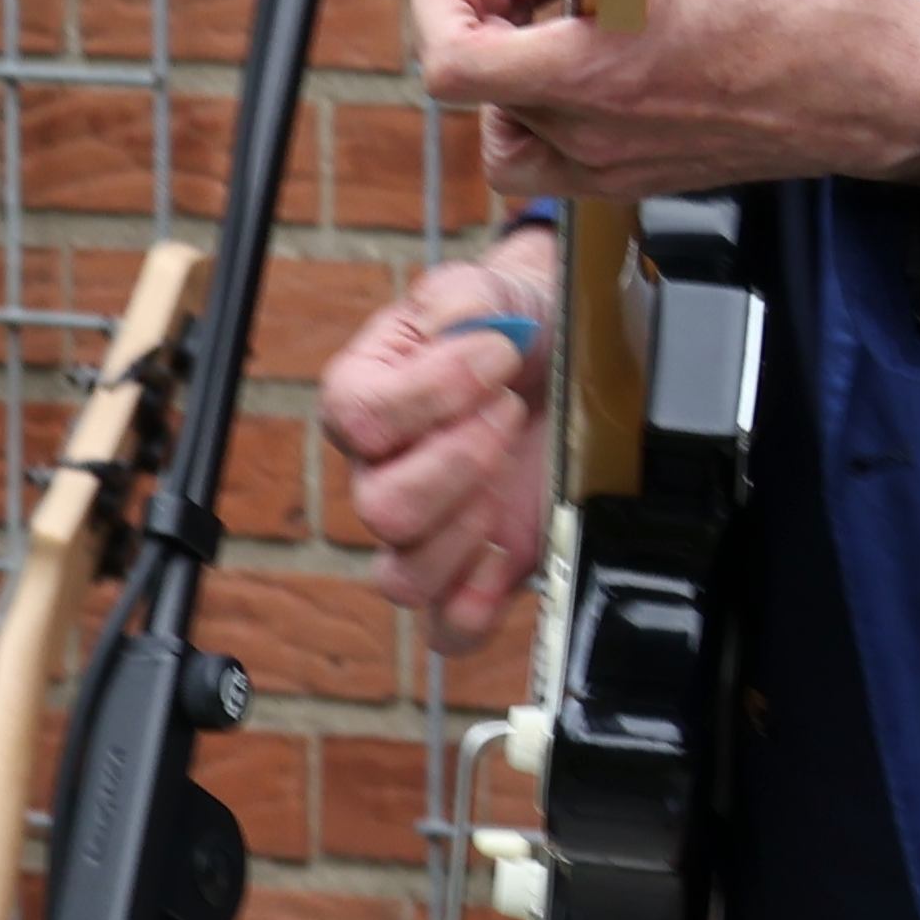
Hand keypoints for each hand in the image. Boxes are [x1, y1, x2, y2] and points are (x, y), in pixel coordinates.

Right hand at [316, 238, 560, 651]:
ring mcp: (426, 531)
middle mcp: (380, 472)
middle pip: (381, 508)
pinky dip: (474, 610)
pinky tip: (507, 560)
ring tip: (507, 479)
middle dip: (460, 460)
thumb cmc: (507, 324)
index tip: (496, 355)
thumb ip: (461, 299)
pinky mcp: (476, 573)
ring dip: (468, 531)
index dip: (432, 392)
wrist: (560, 356)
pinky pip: (445, 628)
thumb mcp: (485, 291)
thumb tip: (457, 333)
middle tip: (508, 412)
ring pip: (403, 576)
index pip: (359, 416)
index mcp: (362, 397)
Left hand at [413, 0, 919, 203]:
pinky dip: (555, 106)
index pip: (447, 61)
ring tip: (571, 15)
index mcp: (586, 79)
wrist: (877, 80)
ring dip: (518, 64)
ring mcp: (615, 167)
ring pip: (510, 127)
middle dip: (500, 7)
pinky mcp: (645, 176)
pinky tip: (602, 54)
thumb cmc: (795, 7)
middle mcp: (590, 138)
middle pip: (478, 80)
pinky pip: (560, 156)